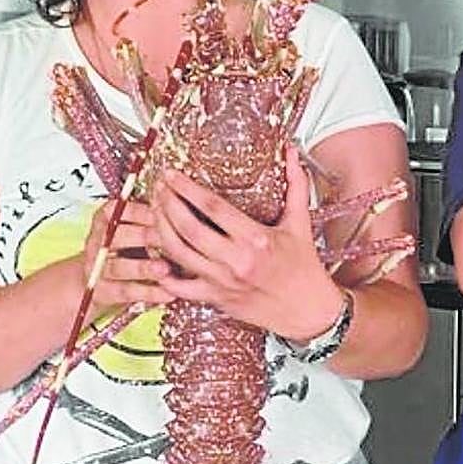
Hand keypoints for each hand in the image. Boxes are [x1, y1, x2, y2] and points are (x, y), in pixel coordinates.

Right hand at [79, 198, 174, 319]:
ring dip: (143, 268)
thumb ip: (156, 218)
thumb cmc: (130, 248)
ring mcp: (97, 268)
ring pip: (118, 267)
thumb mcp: (138, 228)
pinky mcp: (102, 292)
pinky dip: (147, 293)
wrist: (102, 281)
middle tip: (171, 239)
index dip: (144, 211)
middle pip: (117, 237)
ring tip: (166, 269)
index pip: (120, 209)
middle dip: (145, 237)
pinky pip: (125, 292)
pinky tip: (168, 292)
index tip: (169, 212)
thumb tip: (188, 208)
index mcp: (106, 219)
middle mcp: (97, 242)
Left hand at [149, 145, 344, 341]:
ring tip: (154, 211)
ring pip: (178, 254)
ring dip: (160, 230)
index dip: (187, 188)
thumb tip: (292, 152)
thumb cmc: (304, 267)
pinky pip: (180, 288)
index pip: (213, 207)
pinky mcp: (216, 298)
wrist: (308, 310)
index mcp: (256, 239)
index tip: (172, 174)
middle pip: (188, 228)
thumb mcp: (301, 223)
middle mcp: (236, 261)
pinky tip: (156, 256)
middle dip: (167, 204)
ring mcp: (222, 282)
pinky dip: (163, 274)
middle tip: (159, 188)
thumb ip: (296, 184)